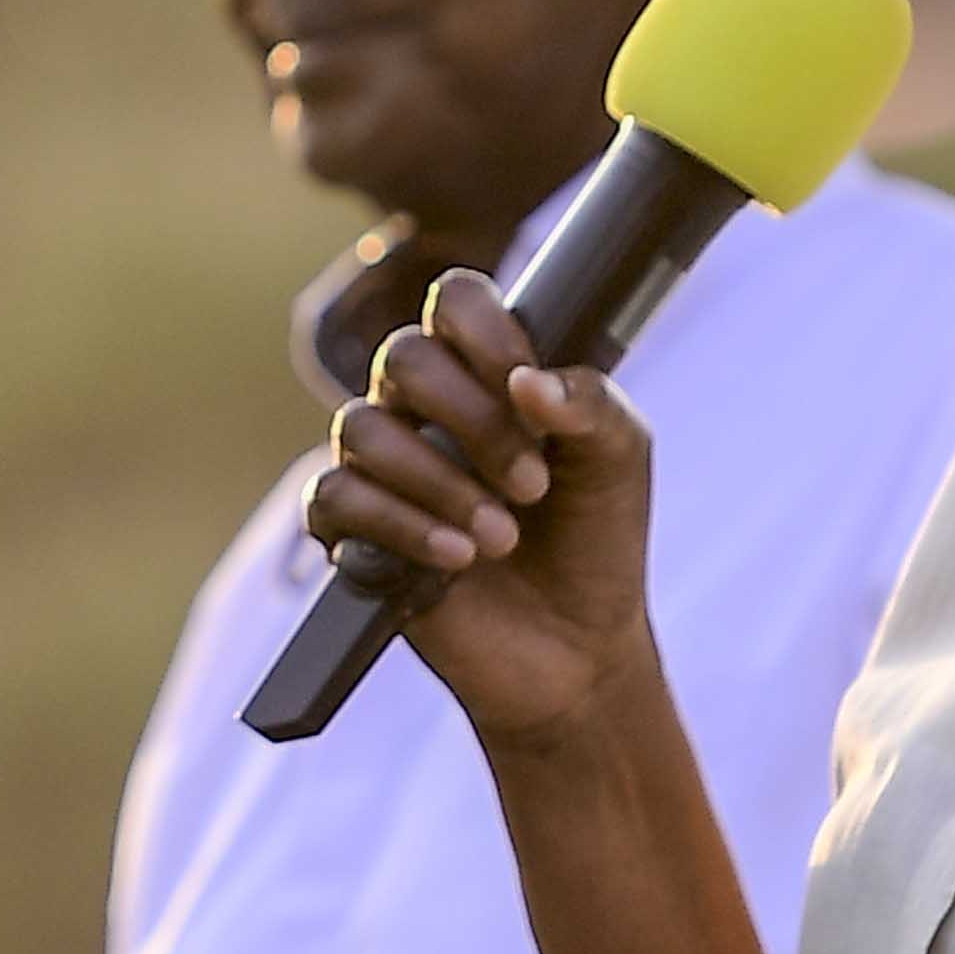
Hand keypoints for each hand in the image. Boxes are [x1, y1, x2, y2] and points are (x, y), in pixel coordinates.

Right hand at [305, 268, 659, 746]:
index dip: (485, 333)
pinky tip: (456, 559)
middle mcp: (423, 408)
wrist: (577, 650)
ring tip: (502, 539)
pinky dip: (398, 525)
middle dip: (474, 421)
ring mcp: (382, 469)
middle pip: (404, 358)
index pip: (456, 302)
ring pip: (362, 428)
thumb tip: (528, 383)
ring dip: (438, 482)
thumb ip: (590, 404)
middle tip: (533, 486)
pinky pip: (335, 498)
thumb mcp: (619, 461)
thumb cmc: (596, 540)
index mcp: (486, 372)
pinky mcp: (351, 534)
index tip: (528, 387)